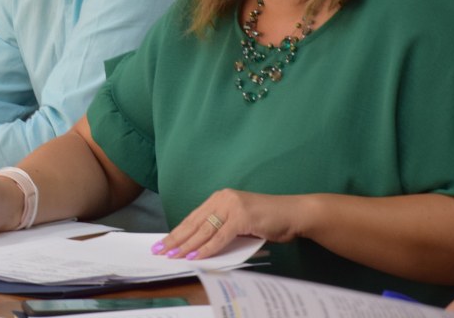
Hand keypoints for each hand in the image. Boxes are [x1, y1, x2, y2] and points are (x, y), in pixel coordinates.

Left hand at [152, 188, 306, 260]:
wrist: (293, 214)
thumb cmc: (268, 220)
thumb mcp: (240, 222)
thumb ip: (222, 229)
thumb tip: (200, 246)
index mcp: (220, 198)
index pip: (194, 217)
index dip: (178, 231)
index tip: (164, 242)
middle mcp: (223, 198)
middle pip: (194, 222)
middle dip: (176, 238)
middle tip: (160, 250)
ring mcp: (232, 206)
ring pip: (203, 230)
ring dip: (187, 245)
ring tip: (173, 255)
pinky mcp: (241, 217)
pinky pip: (220, 237)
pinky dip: (206, 248)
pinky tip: (195, 256)